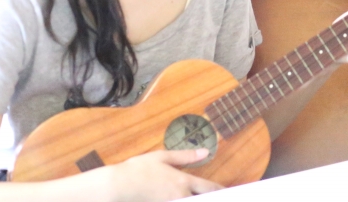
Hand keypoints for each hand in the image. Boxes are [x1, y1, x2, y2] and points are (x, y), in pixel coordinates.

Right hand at [107, 148, 221, 200]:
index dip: (221, 191)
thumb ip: (186, 156)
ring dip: (198, 201)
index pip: (208, 187)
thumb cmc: (138, 169)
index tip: (230, 192)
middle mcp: (180, 196)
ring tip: (204, 198)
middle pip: (203, 201)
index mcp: (183, 180)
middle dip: (213, 199)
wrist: (117, 186)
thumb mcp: (163, 157)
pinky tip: (185, 201)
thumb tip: (206, 151)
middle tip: (225, 198)